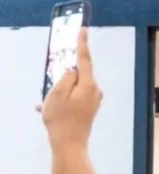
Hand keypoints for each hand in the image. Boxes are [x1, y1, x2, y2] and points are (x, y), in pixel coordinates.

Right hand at [39, 28, 101, 148]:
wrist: (69, 145)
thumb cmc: (61, 119)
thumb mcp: (57, 93)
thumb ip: (65, 78)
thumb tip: (73, 71)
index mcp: (89, 85)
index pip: (85, 59)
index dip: (82, 43)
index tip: (83, 29)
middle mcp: (95, 91)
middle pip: (78, 74)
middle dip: (63, 76)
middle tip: (52, 89)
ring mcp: (94, 101)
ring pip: (73, 87)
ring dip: (59, 91)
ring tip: (47, 104)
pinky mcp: (89, 109)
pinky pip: (73, 97)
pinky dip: (61, 100)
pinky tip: (47, 109)